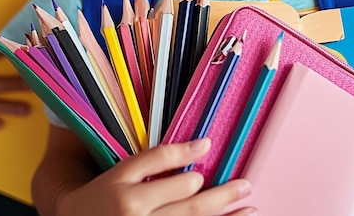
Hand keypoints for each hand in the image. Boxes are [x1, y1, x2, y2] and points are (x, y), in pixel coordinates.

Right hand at [56, 138, 254, 215]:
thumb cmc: (103, 195)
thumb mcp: (123, 171)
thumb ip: (160, 156)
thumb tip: (203, 143)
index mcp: (131, 199)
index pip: (176, 184)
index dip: (194, 174)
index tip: (209, 158)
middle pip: (191, 211)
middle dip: (223, 198)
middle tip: (246, 185)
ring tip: (250, 210)